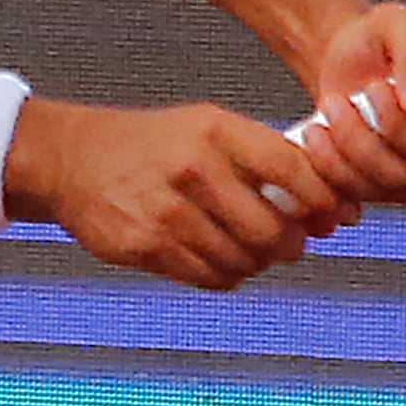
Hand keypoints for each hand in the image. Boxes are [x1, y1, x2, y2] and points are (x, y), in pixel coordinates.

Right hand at [10, 99, 351, 289]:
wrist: (72, 159)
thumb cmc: (152, 145)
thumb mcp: (208, 127)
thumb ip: (266, 158)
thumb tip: (333, 207)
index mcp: (216, 132)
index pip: (293, 172)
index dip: (321, 201)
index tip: (327, 215)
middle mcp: (193, 170)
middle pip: (271, 231)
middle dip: (288, 245)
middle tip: (286, 242)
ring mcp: (167, 212)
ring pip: (242, 262)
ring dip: (255, 263)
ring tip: (246, 249)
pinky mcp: (145, 246)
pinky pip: (209, 278)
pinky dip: (224, 275)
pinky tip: (215, 257)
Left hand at [287, 0, 405, 207]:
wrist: (341, 62)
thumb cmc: (381, 39)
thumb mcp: (397, 23)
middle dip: (400, 129)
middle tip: (370, 89)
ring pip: (402, 180)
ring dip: (358, 142)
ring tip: (334, 103)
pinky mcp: (391, 190)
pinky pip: (365, 192)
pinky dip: (333, 164)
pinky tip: (319, 132)